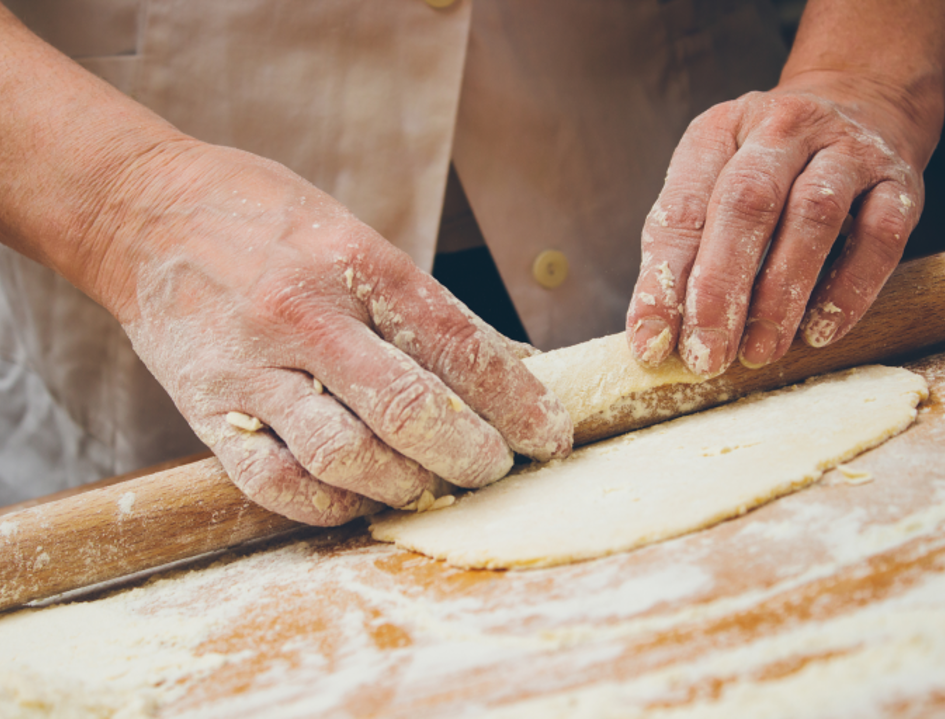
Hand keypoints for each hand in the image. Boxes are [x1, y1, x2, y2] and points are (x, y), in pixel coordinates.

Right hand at [95, 143, 571, 524]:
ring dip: (407, 485)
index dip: (515, 400)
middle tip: (496, 469)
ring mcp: (253, 368)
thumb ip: (420, 307)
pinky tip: (360, 498)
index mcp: (356, 263)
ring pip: (346, 455)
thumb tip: (504, 365)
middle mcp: (307, 317)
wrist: (142, 214)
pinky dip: (330, 503)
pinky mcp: (206, 410)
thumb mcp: (353, 236)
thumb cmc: (264, 220)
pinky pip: (276, 481)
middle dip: (470, 454)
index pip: (456, 343)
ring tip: (434, 487)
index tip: (549, 434)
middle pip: (409, 409)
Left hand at [626, 76, 927, 375]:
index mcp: (717, 133)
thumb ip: (683, 254)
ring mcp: (845, 149)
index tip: (651, 343)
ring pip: (813, 216)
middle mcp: (781, 129)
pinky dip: (849, 289)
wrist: (863, 104)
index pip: (680, 210)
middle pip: (745, 204)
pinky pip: (879, 236)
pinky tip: (820, 331)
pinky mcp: (898, 179)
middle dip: (720, 288)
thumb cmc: (766, 170)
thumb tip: (656, 336)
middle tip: (707, 356)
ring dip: (782, 293)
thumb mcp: (710, 189)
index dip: (662, 282)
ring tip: (759, 351)